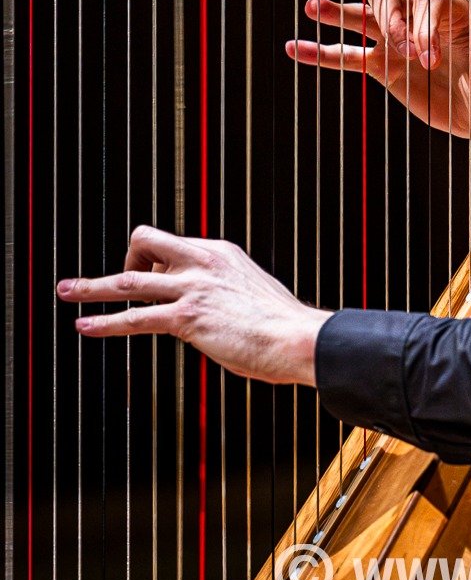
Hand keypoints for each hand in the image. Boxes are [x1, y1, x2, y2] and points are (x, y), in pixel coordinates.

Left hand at [56, 225, 330, 384]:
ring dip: (91, 287)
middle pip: (144, 242)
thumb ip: (227, 290)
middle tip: (112, 282)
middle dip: (123, 260)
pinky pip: (134, 318)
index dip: (156, 262)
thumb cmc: (281, 324)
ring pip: (128, 281)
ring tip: (66, 292)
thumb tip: (216, 305)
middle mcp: (202, 262)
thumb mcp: (252, 291)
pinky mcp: (186, 317)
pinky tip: (84, 326)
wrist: (296, 337)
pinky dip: (104, 323)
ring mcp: (192, 288)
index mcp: (220, 253)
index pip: (172, 245)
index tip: (152, 281)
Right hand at [286, 0, 470, 152]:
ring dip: (341, 12)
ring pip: (365, 17)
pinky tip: (296, 48)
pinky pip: (349, 56)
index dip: (424, 28)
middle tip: (400, 48)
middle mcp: (423, 21)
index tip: (430, 59)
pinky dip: (323, 53)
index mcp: (454, 13)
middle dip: (390, 18)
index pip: (427, 4)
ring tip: (313, 7)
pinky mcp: (386, 69)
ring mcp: (400, 44)